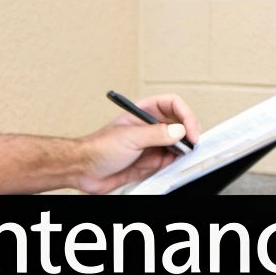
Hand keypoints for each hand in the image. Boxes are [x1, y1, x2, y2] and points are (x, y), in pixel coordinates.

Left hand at [74, 94, 201, 193]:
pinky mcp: (149, 162)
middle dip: (188, 132)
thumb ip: (157, 134)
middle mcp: (149, 127)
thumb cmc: (98, 148)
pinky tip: (173, 164)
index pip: (172, 105)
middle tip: (191, 145)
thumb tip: (179, 131)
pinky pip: (169, 160)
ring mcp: (150, 144)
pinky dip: (175, 163)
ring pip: (176, 143)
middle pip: (179, 123)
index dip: (185, 115)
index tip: (189, 131)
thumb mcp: (130, 137)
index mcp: (143, 112)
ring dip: (182, 149)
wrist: (84, 170)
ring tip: (183, 155)